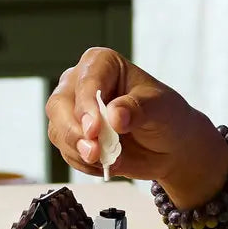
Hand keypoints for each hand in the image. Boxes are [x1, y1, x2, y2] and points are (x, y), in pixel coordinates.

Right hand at [45, 47, 226, 197]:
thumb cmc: (165, 117)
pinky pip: (65, 151)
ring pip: (58, 130)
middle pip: (59, 105)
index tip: (95, 129)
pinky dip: (82, 162)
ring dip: (78, 151)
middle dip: (74, 132)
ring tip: (105, 161)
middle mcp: (80, 83)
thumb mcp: (160, 108)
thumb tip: (115, 115)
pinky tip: (104, 164)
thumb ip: (138, 109)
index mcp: (102, 63)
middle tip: (94, 152)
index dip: (86, 105)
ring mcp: (73, 110)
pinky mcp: (72, 135)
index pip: (85, 81)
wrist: (169, 147)